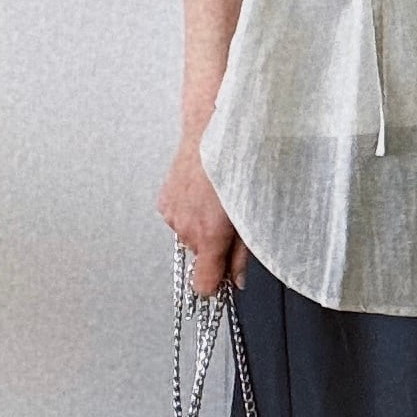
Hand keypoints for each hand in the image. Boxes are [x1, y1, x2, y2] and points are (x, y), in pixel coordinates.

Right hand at [155, 134, 248, 296]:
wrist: (213, 132)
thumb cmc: (238, 167)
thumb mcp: (251, 214)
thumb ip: (242, 254)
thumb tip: (238, 279)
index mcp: (209, 235)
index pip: (203, 284)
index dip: (216, 285)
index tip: (225, 280)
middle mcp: (186, 228)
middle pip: (200, 257)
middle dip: (215, 247)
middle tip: (232, 223)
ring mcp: (172, 214)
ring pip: (189, 237)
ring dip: (201, 227)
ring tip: (216, 202)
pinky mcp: (164, 201)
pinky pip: (178, 218)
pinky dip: (189, 212)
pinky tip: (201, 194)